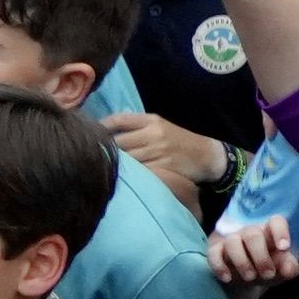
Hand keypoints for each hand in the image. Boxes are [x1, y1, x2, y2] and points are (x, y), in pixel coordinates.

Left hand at [105, 112, 229, 203]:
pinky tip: (123, 178)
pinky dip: (129, 175)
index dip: (102, 127)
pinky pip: (139, 172)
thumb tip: (107, 127)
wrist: (207, 156)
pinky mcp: (162, 168)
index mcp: (152, 120)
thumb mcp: (161, 126)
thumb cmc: (180, 141)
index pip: (119, 119)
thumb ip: (137, 126)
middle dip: (106, 150)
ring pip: (126, 159)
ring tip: (105, 169)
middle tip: (94, 156)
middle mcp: (154, 133)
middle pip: (118, 142)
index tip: (91, 134)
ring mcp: (158, 151)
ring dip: (115, 165)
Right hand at [208, 215, 298, 286]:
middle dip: (261, 256)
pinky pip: (213, 254)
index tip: (284, 247)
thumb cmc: (266, 268)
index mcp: (269, 233)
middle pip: (253, 234)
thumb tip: (290, 269)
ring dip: (242, 261)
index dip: (280, 232)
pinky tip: (228, 278)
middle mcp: (249, 233)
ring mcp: (231, 241)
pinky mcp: (215, 251)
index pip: (275, 222)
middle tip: (268, 274)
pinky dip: (219, 266)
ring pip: (232, 241)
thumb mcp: (280, 271)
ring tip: (250, 277)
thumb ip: (289, 269)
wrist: (243, 278)